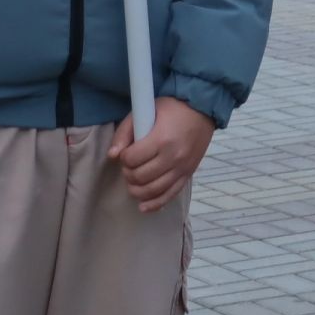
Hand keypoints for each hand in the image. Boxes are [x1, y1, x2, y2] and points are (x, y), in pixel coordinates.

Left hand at [108, 96, 213, 212]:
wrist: (202, 110)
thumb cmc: (172, 108)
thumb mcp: (146, 110)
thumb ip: (125, 132)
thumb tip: (112, 155)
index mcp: (161, 139)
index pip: (132, 159)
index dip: (124, 157)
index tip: (126, 152)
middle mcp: (173, 157)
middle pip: (140, 177)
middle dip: (128, 173)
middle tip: (129, 165)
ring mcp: (182, 169)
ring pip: (152, 190)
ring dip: (136, 189)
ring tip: (133, 181)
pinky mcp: (188, 175)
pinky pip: (169, 196)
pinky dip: (154, 204)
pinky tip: (142, 206)